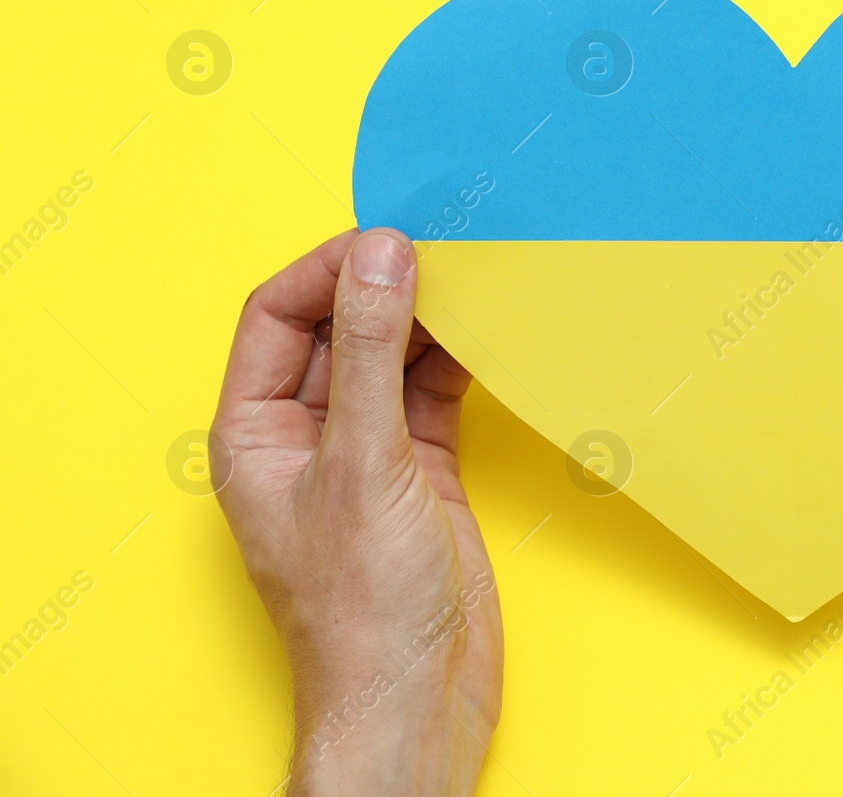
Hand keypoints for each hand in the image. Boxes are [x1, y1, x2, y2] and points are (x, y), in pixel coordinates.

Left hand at [210, 228, 502, 796]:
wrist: (418, 700)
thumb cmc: (364, 609)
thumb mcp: (364, 464)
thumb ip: (368, 353)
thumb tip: (380, 254)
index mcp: (256, 431)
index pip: (277, 315)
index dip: (329, 268)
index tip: (390, 237)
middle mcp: (306, 433)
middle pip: (338, 327)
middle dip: (386, 285)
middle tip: (446, 247)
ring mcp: (367, 451)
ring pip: (392, 356)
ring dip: (430, 319)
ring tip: (477, 279)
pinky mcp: (422, 470)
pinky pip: (435, 392)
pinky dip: (463, 360)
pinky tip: (491, 334)